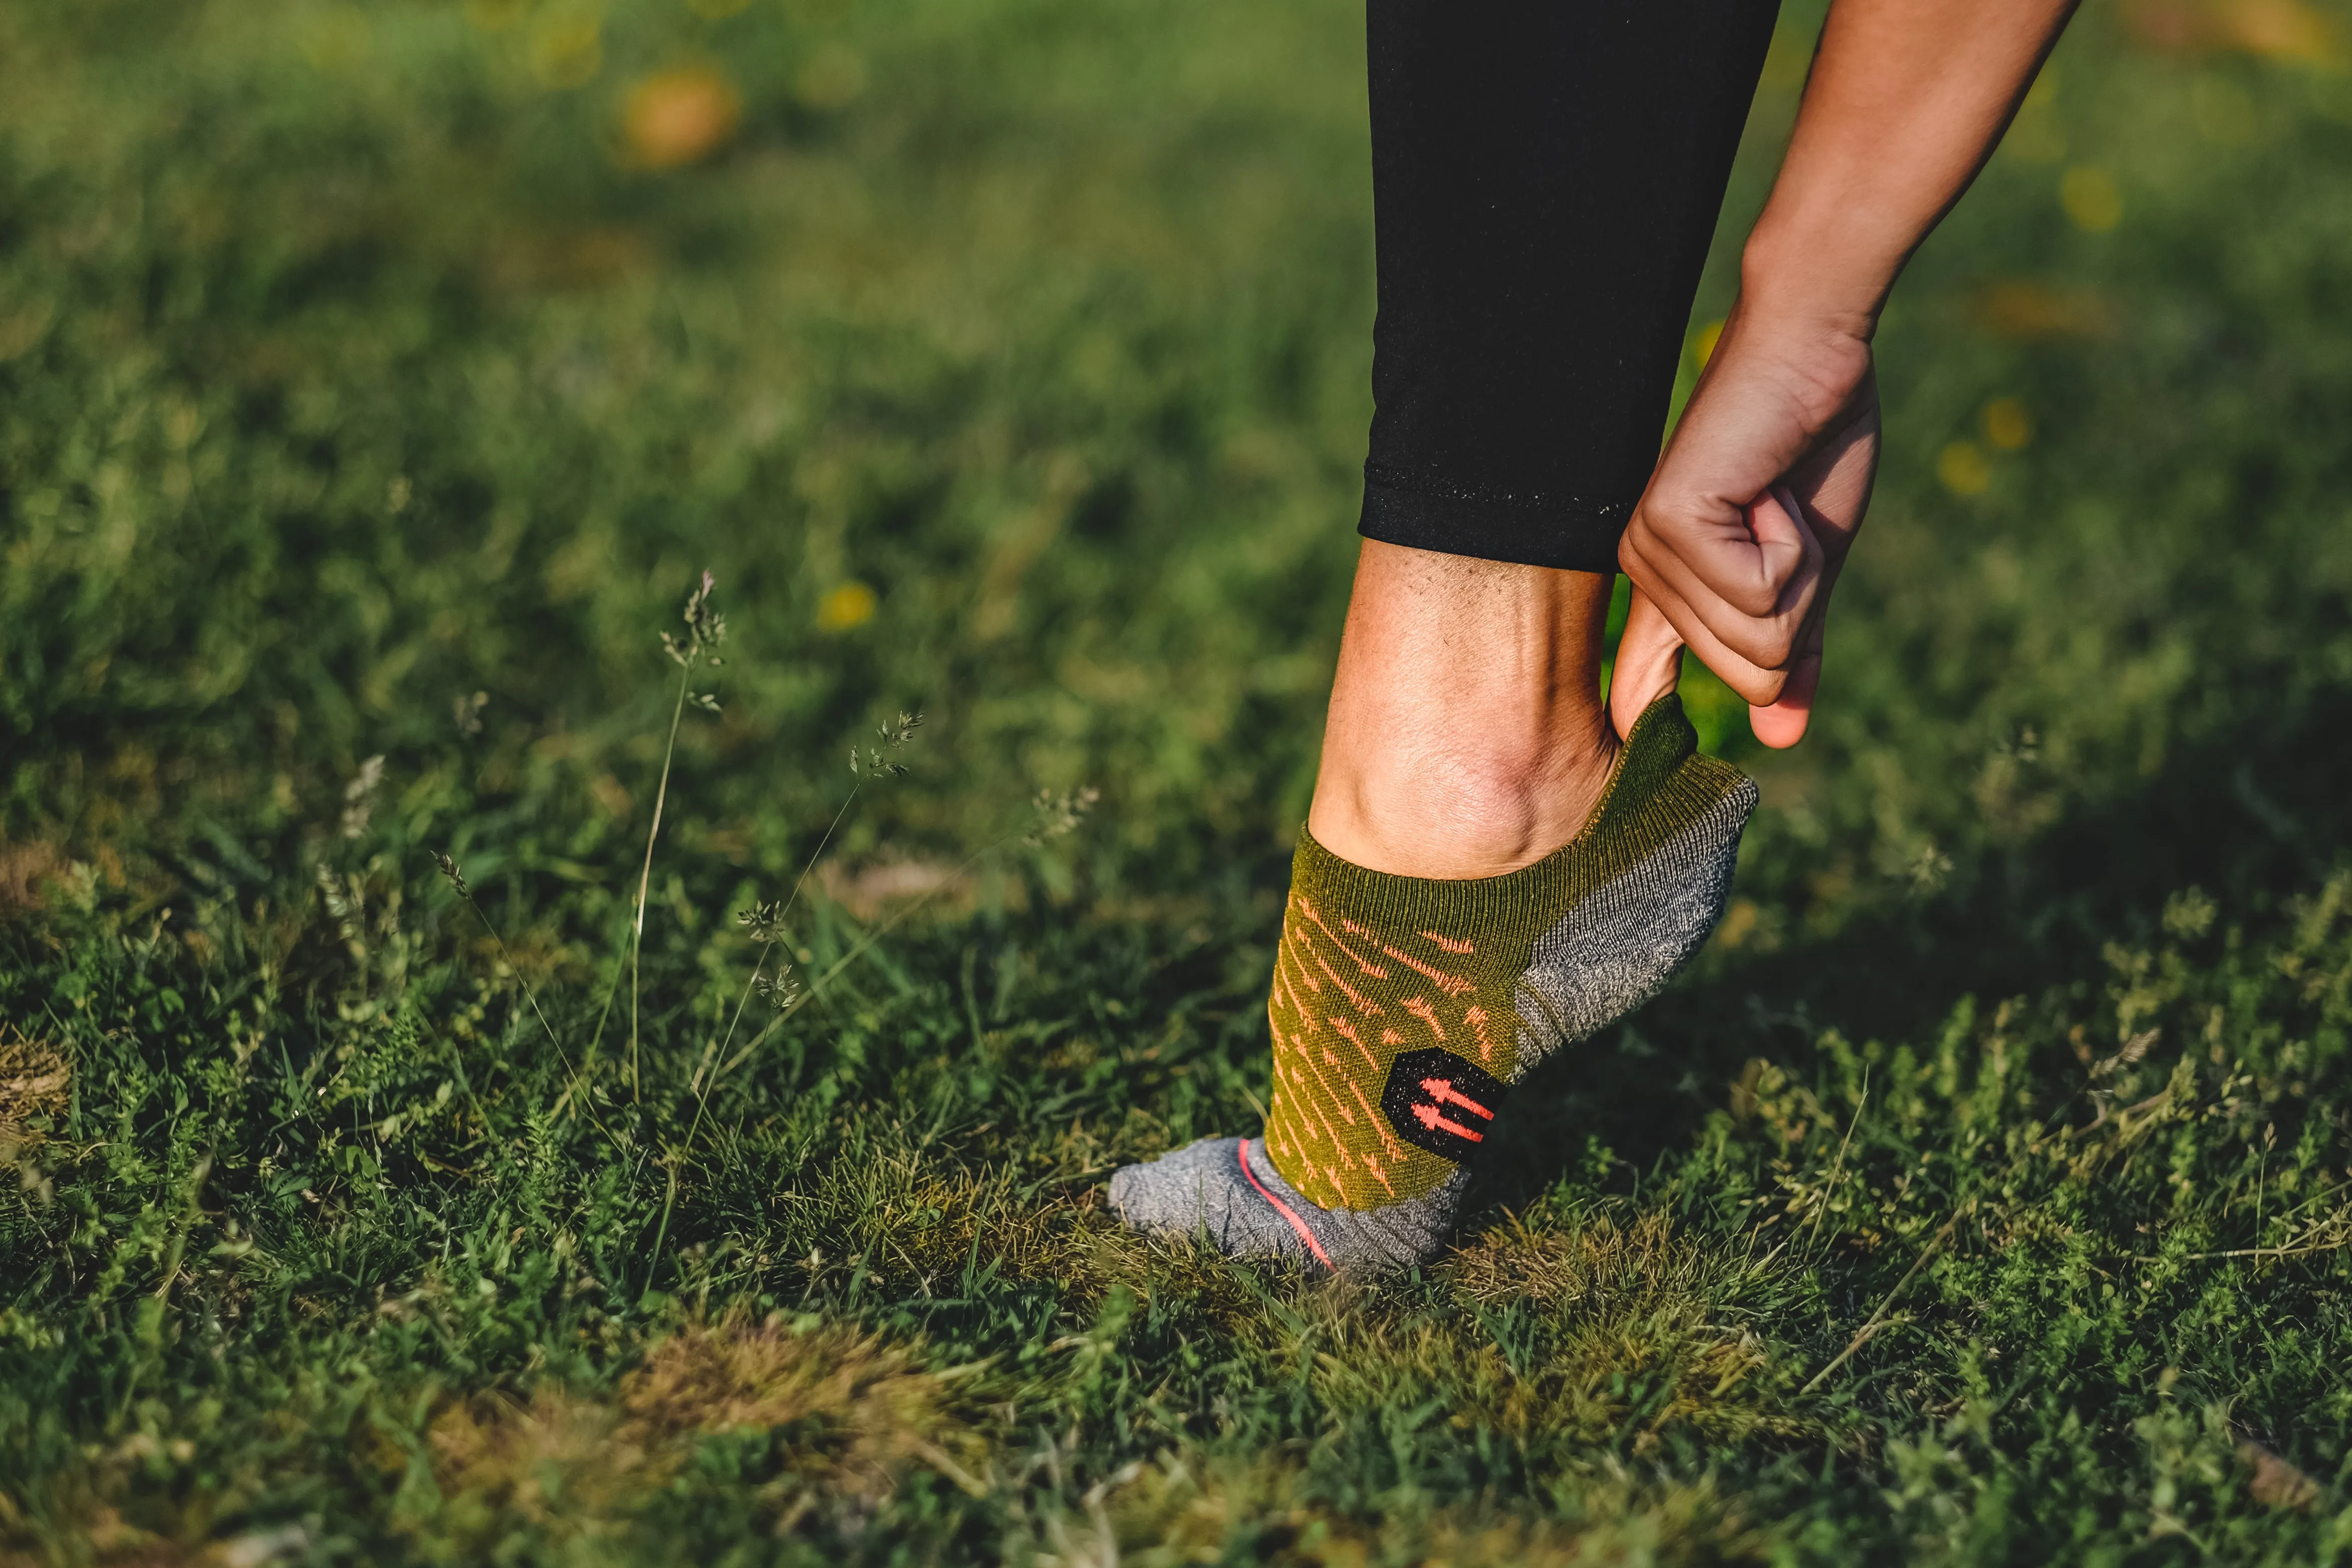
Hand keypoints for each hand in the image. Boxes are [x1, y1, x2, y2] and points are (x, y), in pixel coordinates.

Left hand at [1617, 307, 1880, 746]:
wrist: (1814, 353)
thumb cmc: (1810, 450)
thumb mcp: (1809, 571)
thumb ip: (1794, 651)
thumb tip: (1782, 739)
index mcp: (1667, 589)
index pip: (1644, 692)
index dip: (1658, 719)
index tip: (1668, 742)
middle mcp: (1645, 575)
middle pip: (1751, 671)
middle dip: (1801, 601)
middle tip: (1787, 525)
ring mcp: (1652, 552)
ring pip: (1759, 640)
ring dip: (1802, 570)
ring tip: (1777, 502)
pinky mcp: (1672, 527)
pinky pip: (1761, 594)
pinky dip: (1793, 544)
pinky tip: (1770, 489)